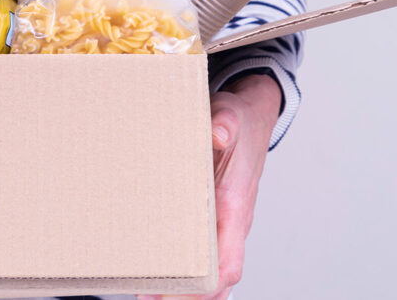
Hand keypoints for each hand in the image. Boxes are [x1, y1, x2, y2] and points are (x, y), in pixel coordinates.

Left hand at [138, 73, 280, 299]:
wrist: (252, 119)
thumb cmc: (238, 121)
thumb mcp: (229, 115)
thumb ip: (224, 123)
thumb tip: (217, 132)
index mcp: (236, 206)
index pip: (229, 261)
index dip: (208, 283)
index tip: (180, 291)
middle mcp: (233, 222)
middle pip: (219, 276)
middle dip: (188, 293)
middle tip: (147, 295)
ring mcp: (224, 223)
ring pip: (211, 268)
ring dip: (185, 286)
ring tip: (145, 291)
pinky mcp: (214, 216)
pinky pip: (204, 250)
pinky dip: (186, 266)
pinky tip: (158, 267)